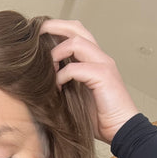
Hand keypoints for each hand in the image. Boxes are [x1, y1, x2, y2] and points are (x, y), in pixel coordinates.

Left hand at [40, 19, 137, 143]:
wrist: (121, 130)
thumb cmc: (99, 117)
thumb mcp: (75, 97)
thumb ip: (64, 84)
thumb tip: (40, 82)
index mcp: (93, 60)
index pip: (75, 33)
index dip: (56, 31)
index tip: (37, 39)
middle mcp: (99, 57)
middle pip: (76, 29)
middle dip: (54, 27)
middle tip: (35, 34)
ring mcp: (103, 64)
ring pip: (76, 42)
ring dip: (56, 53)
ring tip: (47, 69)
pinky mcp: (103, 76)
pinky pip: (76, 68)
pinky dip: (62, 76)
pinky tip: (57, 87)